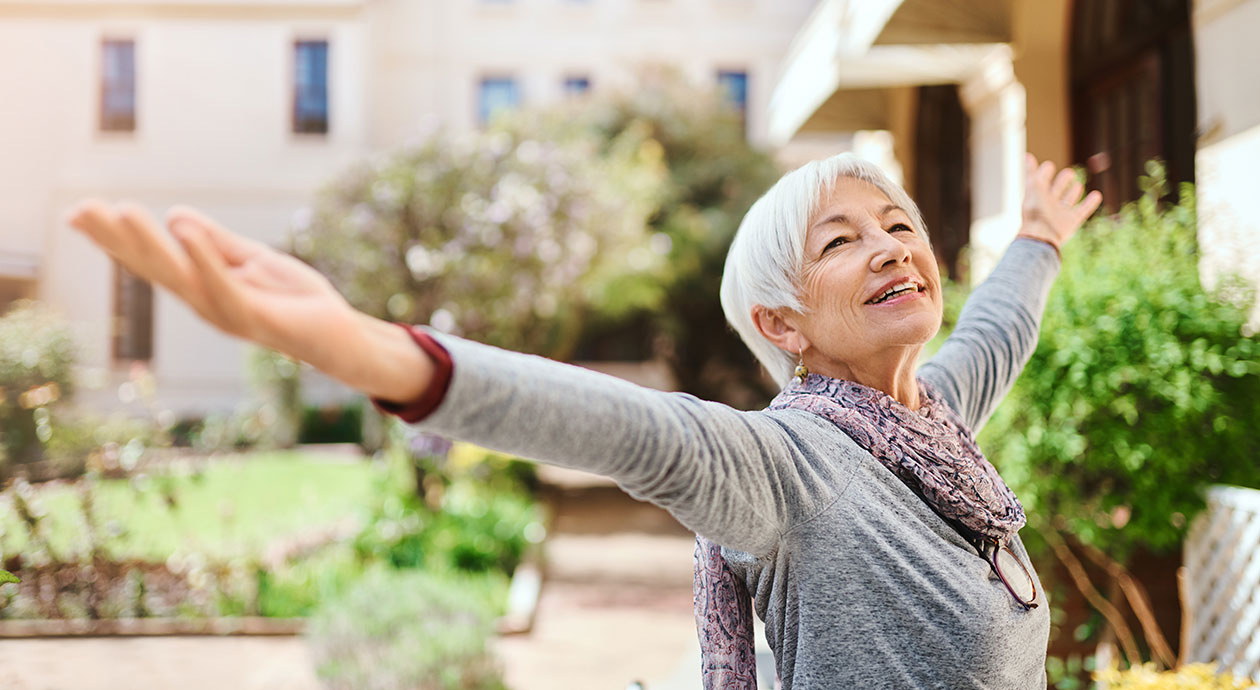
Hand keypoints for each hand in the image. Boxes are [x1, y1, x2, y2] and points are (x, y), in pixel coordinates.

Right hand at [65, 201, 431, 401]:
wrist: (341, 336)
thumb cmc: (297, 302)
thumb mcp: (254, 261)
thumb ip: (218, 242)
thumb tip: (175, 215)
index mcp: (203, 286)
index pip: (152, 258)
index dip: (116, 237)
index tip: (79, 211)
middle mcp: (206, 302)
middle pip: (153, 268)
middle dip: (116, 240)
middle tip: (77, 210)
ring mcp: (228, 312)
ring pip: (180, 276)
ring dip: (150, 245)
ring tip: (121, 211)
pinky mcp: (256, 317)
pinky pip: (224, 285)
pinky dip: (203, 257)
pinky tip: (183, 229)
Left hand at [1018, 154, 1102, 252]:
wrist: (1042, 235)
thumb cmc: (1036, 211)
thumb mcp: (1033, 188)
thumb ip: (1031, 173)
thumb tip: (1026, 155)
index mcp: (1037, 197)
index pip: (1041, 182)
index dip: (1044, 174)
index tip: (1048, 165)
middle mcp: (1048, 205)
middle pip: (1055, 191)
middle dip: (1061, 182)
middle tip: (1068, 173)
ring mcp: (1060, 214)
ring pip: (1068, 201)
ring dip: (1073, 193)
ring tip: (1078, 185)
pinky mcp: (1071, 222)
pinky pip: (1082, 211)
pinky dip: (1090, 203)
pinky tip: (1097, 195)